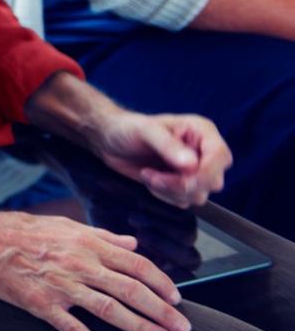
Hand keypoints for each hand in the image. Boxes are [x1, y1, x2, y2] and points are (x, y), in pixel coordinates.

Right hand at [0, 206, 189, 330]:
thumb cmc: (22, 229)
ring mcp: (61, 286)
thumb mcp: (65, 225)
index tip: (177, 299)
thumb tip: (132, 244)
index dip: (162, 284)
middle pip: (131, 290)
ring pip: (109, 310)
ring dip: (140, 327)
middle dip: (162, 311)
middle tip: (183, 329)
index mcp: (88, 244)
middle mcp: (79, 264)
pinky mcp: (41, 305)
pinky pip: (73, 329)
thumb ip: (102, 236)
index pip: (137, 265)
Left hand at [90, 109, 230, 207]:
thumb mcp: (145, 131)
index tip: (182, 177)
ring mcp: (194, 171)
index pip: (220, 156)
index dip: (206, 172)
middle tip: (154, 176)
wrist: (110, 141)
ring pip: (199, 195)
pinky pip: (184, 202)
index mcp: (202, 132)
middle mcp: (204, 152)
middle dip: (182, 184)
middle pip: (213, 181)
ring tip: (148, 175)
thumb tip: (192, 166)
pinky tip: (150, 180)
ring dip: (170, 191)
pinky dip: (165, 196)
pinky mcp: (182, 185)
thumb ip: (168, 146)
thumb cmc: (128, 128)